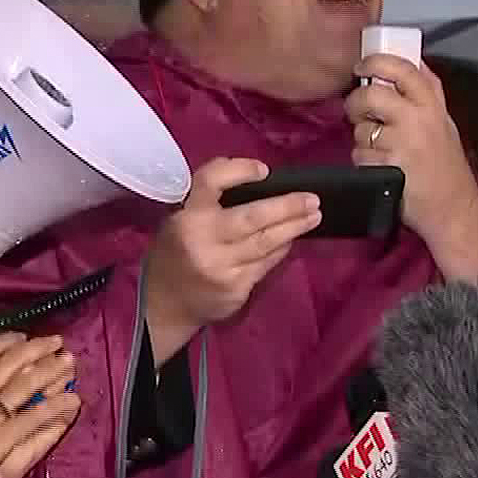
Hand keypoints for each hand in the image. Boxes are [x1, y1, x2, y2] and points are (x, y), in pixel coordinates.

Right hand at [0, 332, 80, 477]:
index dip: (10, 341)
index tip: (23, 338)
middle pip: (14, 360)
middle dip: (38, 348)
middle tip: (56, 342)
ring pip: (28, 382)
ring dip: (52, 370)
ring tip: (69, 363)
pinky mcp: (5, 435)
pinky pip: (36, 416)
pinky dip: (57, 406)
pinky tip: (71, 400)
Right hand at [142, 157, 321, 362]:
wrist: (163, 306)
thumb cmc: (174, 255)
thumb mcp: (178, 221)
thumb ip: (207, 203)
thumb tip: (256, 184)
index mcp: (186, 217)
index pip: (212, 182)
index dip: (240, 171)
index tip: (264, 171)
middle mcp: (203, 240)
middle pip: (252, 217)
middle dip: (287, 206)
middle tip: (312, 199)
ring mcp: (221, 268)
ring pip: (266, 242)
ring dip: (294, 227)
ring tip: (313, 216)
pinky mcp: (235, 289)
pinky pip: (266, 264)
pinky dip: (280, 249)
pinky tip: (291, 240)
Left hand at [346, 54, 477, 280]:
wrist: (453, 209)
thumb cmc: (447, 166)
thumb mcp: (444, 123)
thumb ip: (425, 95)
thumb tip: (403, 66)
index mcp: (433, 104)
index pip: (402, 68)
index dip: (376, 62)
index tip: (362, 67)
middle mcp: (419, 118)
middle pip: (371, 95)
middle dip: (356, 103)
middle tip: (358, 111)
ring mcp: (403, 143)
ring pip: (361, 129)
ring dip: (363, 139)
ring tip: (381, 150)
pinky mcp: (388, 166)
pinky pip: (360, 155)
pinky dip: (364, 162)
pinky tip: (381, 168)